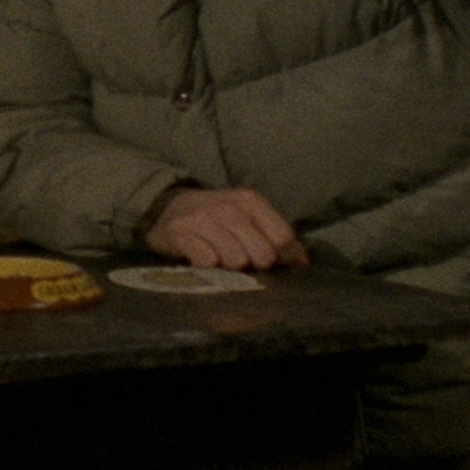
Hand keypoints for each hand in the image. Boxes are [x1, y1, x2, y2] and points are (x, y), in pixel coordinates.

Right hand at [143, 187, 308, 270]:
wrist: (166, 207)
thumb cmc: (216, 217)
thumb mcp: (247, 216)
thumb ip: (275, 234)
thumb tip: (302, 262)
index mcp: (251, 201)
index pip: (283, 237)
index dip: (284, 257)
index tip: (275, 264)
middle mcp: (229, 208)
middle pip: (262, 254)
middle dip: (256, 265)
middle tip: (244, 262)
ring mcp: (203, 219)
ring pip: (236, 261)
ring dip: (231, 268)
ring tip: (221, 259)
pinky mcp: (181, 233)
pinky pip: (207, 263)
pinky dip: (208, 267)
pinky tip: (203, 258)